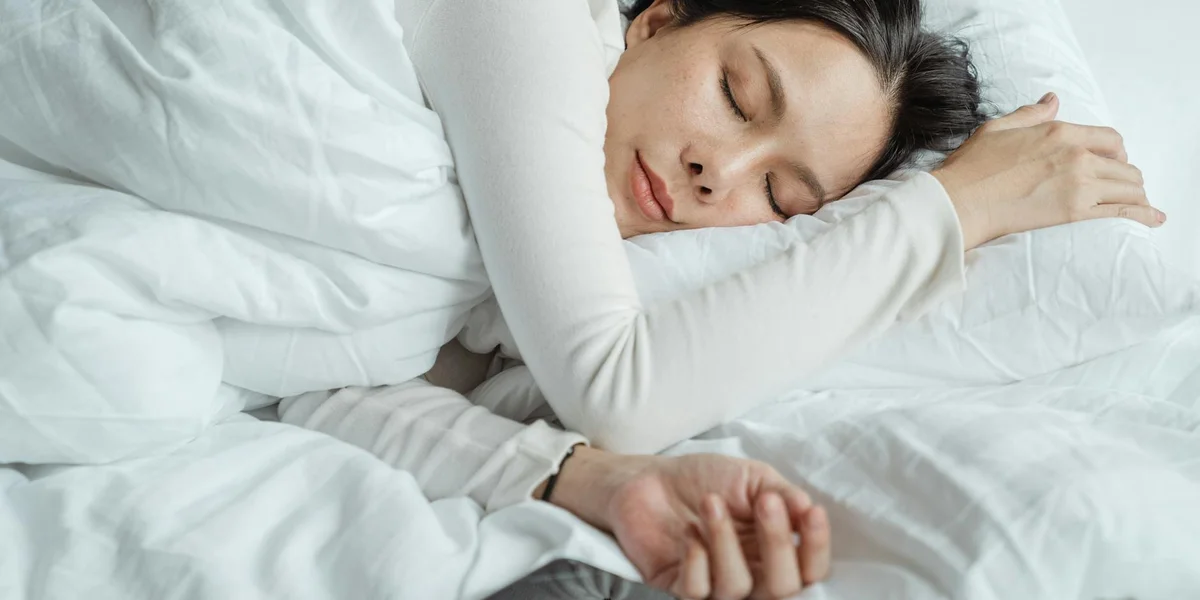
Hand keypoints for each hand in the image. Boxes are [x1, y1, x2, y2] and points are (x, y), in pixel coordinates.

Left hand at [544, 448, 830, 598]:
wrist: (649, 477)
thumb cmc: (704, 479)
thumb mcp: (753, 477)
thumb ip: (784, 495)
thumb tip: (807, 509)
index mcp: (773, 551)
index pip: (809, 569)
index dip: (816, 547)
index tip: (810, 512)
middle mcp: (750, 574)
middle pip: (782, 589)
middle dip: (777, 544)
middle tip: (764, 503)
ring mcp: (715, 585)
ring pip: (737, 589)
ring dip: (726, 541)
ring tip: (711, 502)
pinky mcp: (680, 586)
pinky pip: (697, 592)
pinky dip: (696, 560)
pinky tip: (689, 532)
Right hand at [933, 92, 1164, 248]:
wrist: (961, 202)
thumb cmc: (971, 168)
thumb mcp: (998, 128)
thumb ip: (1030, 115)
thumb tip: (1051, 101)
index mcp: (1059, 131)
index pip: (1110, 139)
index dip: (1117, 151)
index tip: (1113, 161)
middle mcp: (1076, 154)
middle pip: (1124, 164)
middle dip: (1126, 175)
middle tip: (1120, 187)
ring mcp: (1079, 183)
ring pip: (1129, 187)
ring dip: (1135, 195)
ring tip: (1136, 204)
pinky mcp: (1075, 212)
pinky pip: (1122, 211)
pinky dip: (1142, 214)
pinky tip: (1153, 219)